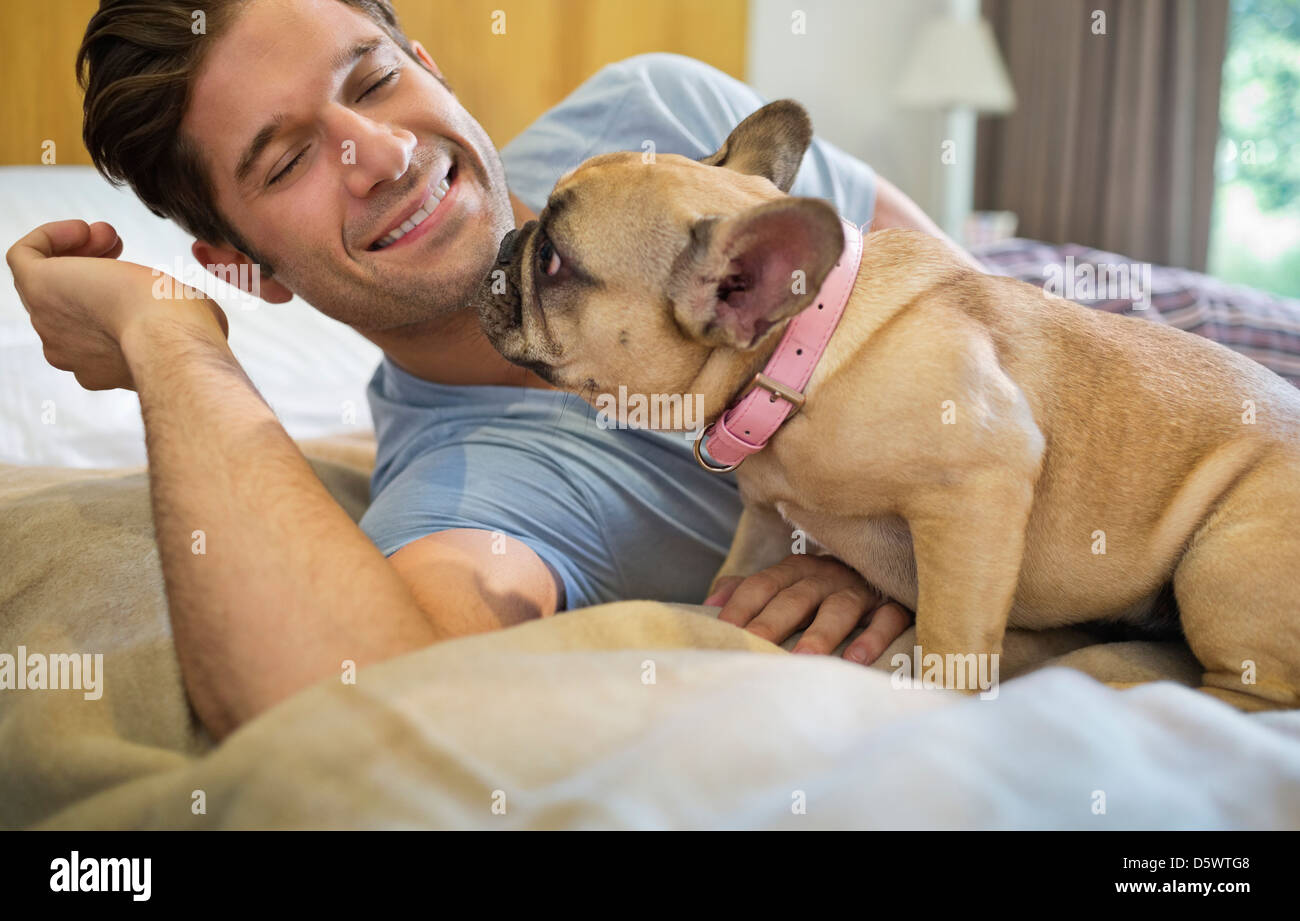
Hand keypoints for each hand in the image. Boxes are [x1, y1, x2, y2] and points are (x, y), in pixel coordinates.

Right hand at [6, 220, 228, 390]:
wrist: (167, 335)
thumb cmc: (186, 335)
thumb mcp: (190, 328)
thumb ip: (184, 320)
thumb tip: (197, 305)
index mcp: (99, 365)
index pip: (91, 324)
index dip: (108, 291)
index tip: (138, 274)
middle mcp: (66, 350)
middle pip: (67, 300)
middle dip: (90, 265)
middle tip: (118, 244)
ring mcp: (47, 320)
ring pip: (45, 278)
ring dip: (75, 248)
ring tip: (107, 233)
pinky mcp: (35, 288)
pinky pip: (23, 255)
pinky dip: (51, 235)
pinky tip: (85, 229)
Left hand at [705, 554, 911, 663]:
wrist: (889, 564)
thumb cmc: (825, 586)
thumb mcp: (789, 581)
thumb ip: (749, 590)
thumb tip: (708, 605)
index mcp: (796, 569)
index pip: (762, 584)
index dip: (741, 605)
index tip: (722, 630)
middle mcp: (826, 575)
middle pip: (795, 597)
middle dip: (772, 622)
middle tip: (753, 646)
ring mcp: (861, 589)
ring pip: (838, 608)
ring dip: (819, 633)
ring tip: (802, 659)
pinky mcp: (894, 603)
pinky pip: (886, 619)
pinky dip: (872, 637)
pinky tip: (855, 660)